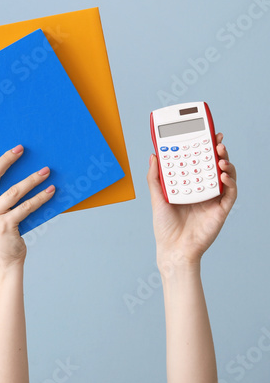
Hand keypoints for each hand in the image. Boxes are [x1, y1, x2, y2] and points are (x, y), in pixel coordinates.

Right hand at [0, 135, 54, 269]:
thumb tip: (18, 169)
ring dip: (32, 179)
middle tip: (20, 148)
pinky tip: (50, 191)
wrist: (3, 259)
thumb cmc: (2, 231)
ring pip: (13, 191)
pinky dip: (40, 198)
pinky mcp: (5, 226)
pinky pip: (26, 207)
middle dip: (5, 159)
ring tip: (46, 171)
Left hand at [148, 132, 236, 268]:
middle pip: (214, 166)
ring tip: (220, 157)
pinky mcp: (221, 210)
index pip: (199, 162)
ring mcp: (213, 199)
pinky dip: (230, 183)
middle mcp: (203, 190)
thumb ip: (155, 177)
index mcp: (189, 185)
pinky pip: (230, 194)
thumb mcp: (156, 196)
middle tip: (217, 141)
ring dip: (226, 165)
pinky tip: (222, 175)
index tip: (206, 134)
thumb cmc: (165, 225)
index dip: (204, 148)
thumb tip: (153, 155)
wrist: (173, 248)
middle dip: (218, 152)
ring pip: (226, 177)